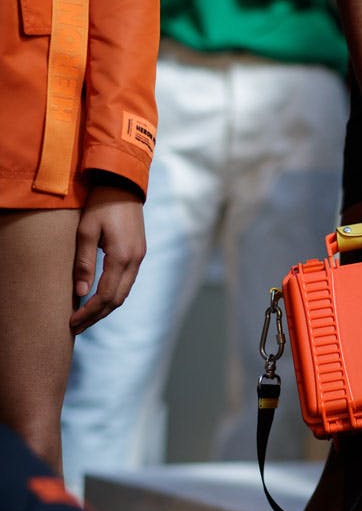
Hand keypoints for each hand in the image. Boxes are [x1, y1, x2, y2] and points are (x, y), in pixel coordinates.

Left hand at [70, 187, 145, 333]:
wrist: (123, 184)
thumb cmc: (101, 204)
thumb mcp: (86, 230)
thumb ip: (84, 263)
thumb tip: (81, 293)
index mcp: (122, 257)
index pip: (105, 296)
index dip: (89, 312)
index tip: (73, 322)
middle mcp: (135, 261)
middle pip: (117, 300)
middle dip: (96, 316)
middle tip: (76, 327)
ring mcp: (139, 258)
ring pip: (123, 294)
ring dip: (105, 308)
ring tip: (86, 317)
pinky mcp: (138, 253)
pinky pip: (126, 283)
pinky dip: (112, 295)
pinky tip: (98, 298)